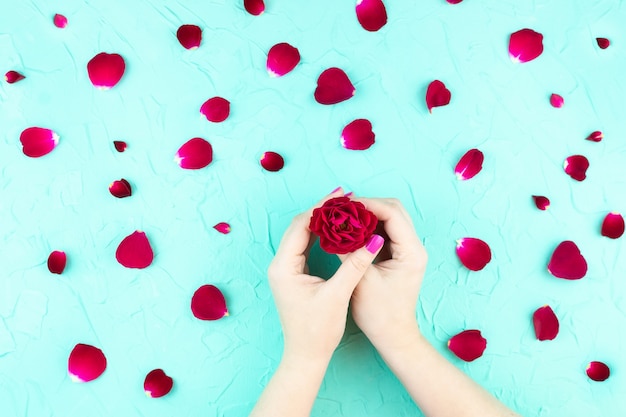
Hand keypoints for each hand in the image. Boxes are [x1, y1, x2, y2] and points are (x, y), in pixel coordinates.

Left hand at [267, 189, 384, 361]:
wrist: (306, 355)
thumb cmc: (317, 330)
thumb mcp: (338, 295)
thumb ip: (354, 265)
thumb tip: (373, 240)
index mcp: (284, 266)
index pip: (301, 226)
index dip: (321, 208)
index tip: (342, 196)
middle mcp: (280, 264)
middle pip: (300, 226)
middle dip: (322, 210)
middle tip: (345, 196)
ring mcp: (286, 269)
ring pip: (302, 234)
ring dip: (321, 220)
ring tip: (343, 207)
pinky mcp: (293, 274)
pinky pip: (305, 245)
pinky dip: (321, 235)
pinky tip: (337, 229)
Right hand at [340, 197, 427, 350]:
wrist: (392, 336)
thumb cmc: (379, 314)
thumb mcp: (361, 281)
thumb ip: (350, 251)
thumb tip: (335, 228)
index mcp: (411, 252)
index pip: (392, 214)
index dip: (368, 205)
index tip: (344, 206)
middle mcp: (414, 247)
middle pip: (394, 210)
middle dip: (368, 206)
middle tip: (343, 209)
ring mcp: (408, 250)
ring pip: (390, 218)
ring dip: (368, 215)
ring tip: (344, 216)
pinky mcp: (399, 255)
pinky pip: (385, 230)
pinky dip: (369, 226)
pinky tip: (351, 229)